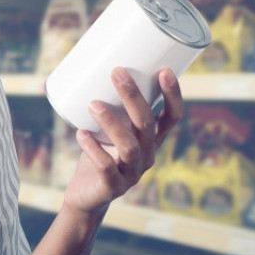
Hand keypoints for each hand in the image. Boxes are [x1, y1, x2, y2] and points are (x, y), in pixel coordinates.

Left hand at [61, 67, 184, 216]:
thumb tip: (81, 59)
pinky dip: (93, 149)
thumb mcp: (106, 127)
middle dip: (133, 97)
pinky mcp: (112, 187)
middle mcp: (147, 156)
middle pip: (146, 125)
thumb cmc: (98, 152)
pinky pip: (106, 167)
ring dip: (111, 122)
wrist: (87, 195)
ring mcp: (131, 173)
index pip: (172, 117)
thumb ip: (103, 102)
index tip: (165, 71)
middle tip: (117, 72)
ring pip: (128, 146)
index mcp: (151, 140)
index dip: (173, 96)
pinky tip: (80, 134)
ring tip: (93, 104)